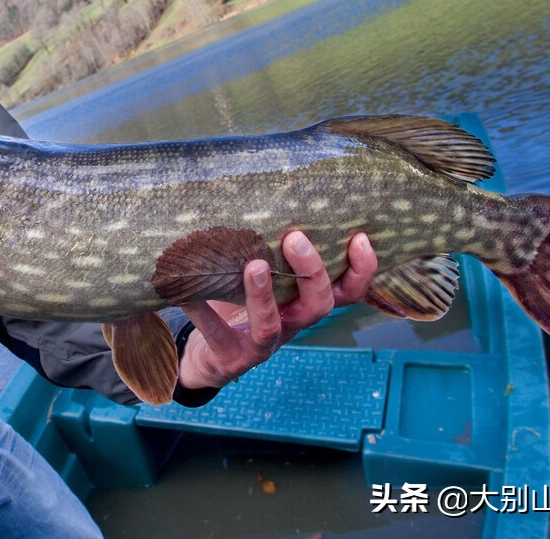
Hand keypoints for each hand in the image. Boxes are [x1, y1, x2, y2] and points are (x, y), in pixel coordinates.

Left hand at [177, 231, 376, 390]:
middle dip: (311, 273)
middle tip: (295, 239)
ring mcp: (261, 346)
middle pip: (318, 306)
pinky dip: (203, 311)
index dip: (361, 270)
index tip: (360, 237)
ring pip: (271, 326)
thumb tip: (257, 193)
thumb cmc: (239, 306)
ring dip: (264, 296)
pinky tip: (188, 294)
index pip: (346, 292)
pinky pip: (217, 335)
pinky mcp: (230, 357)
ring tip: (254, 266)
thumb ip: (264, 247)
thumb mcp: (258, 275)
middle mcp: (290, 326)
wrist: (210, 357)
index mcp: (303, 304)